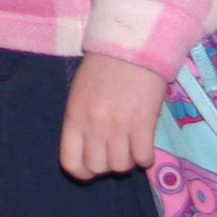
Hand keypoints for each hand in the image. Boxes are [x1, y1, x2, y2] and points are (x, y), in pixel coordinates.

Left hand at [59, 51, 165, 179]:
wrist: (131, 44)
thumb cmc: (103, 66)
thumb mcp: (80, 93)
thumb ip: (82, 121)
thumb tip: (92, 148)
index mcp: (74, 117)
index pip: (70, 163)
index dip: (83, 172)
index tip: (93, 166)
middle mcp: (93, 125)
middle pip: (98, 168)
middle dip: (108, 164)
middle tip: (116, 149)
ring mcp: (119, 126)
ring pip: (121, 166)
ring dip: (128, 160)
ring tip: (131, 144)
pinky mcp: (143, 123)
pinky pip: (143, 157)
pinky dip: (145, 156)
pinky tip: (145, 143)